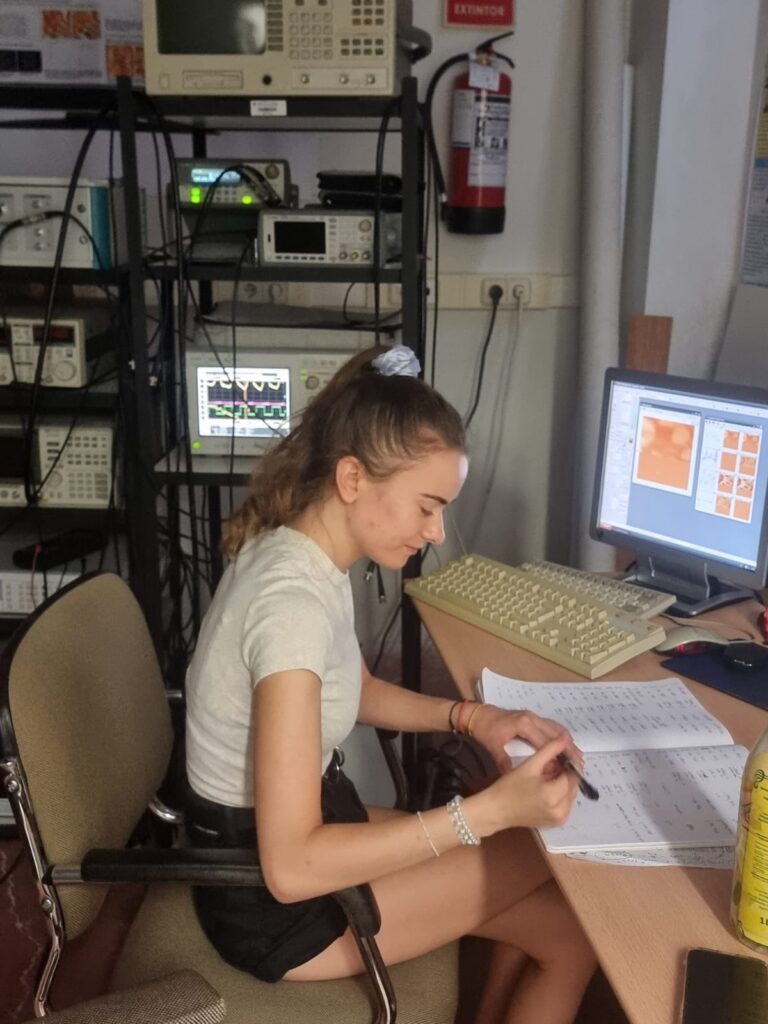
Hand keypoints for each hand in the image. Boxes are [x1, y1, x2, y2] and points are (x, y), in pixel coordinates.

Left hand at [468, 703, 583, 774]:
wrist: (476, 715)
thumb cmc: (484, 730)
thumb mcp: (492, 748)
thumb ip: (504, 762)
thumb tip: (516, 778)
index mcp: (524, 724)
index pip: (547, 742)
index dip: (559, 755)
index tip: (569, 768)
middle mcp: (532, 718)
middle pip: (557, 733)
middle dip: (569, 749)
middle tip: (580, 765)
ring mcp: (533, 716)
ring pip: (556, 728)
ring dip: (567, 742)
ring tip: (577, 758)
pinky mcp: (532, 718)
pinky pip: (551, 726)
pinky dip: (560, 737)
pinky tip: (566, 748)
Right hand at [479, 731, 580, 832]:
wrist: (496, 810)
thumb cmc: (509, 786)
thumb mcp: (530, 765)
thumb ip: (550, 749)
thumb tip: (565, 737)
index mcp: (553, 796)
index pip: (574, 775)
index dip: (570, 763)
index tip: (561, 754)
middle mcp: (561, 811)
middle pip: (574, 785)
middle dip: (566, 774)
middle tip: (551, 765)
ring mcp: (559, 820)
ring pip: (571, 794)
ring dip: (563, 784)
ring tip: (546, 776)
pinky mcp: (556, 823)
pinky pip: (565, 804)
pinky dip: (560, 794)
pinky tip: (546, 788)